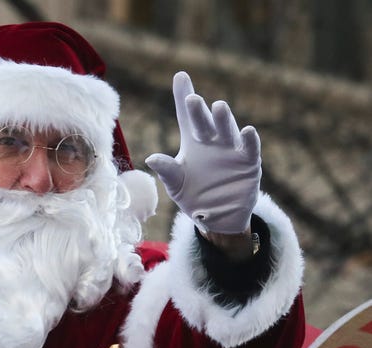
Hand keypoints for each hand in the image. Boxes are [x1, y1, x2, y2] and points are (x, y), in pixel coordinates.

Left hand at [145, 71, 260, 233]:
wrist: (217, 218)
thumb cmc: (194, 196)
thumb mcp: (176, 185)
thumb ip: (167, 171)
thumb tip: (151, 159)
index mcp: (193, 142)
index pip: (186, 116)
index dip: (183, 96)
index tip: (180, 76)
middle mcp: (212, 141)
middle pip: (204, 122)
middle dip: (199, 111)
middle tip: (192, 100)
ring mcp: (231, 150)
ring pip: (227, 130)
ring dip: (224, 120)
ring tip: (219, 107)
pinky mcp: (248, 163)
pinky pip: (249, 149)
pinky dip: (249, 140)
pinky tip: (247, 131)